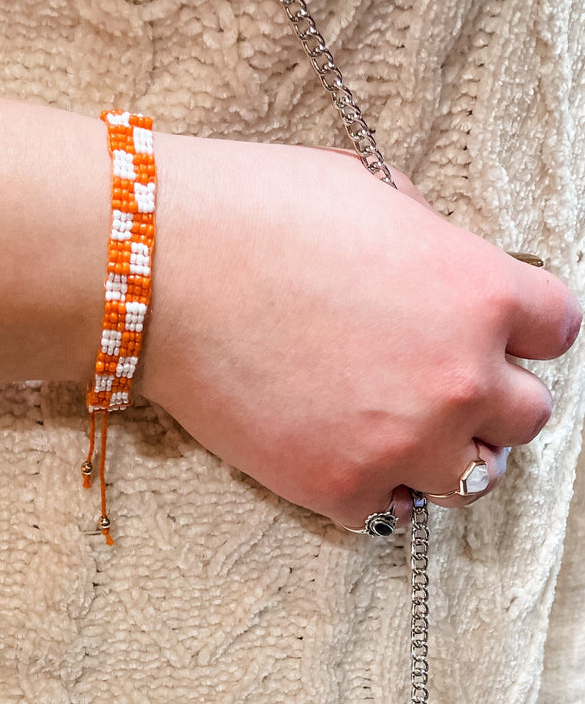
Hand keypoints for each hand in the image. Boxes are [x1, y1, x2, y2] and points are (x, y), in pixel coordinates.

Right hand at [139, 134, 580, 528]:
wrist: (159, 269)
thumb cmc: (255, 211)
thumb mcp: (368, 193)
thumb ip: (430, 243)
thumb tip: (437, 269)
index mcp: (479, 292)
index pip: (557, 329)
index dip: (522, 329)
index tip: (490, 332)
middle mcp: (459, 378)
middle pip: (527, 416)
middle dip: (487, 396)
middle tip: (433, 380)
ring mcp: (402, 443)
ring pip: (471, 477)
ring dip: (441, 452)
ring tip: (392, 428)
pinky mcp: (339, 489)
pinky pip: (389, 510)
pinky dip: (369, 485)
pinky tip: (333, 448)